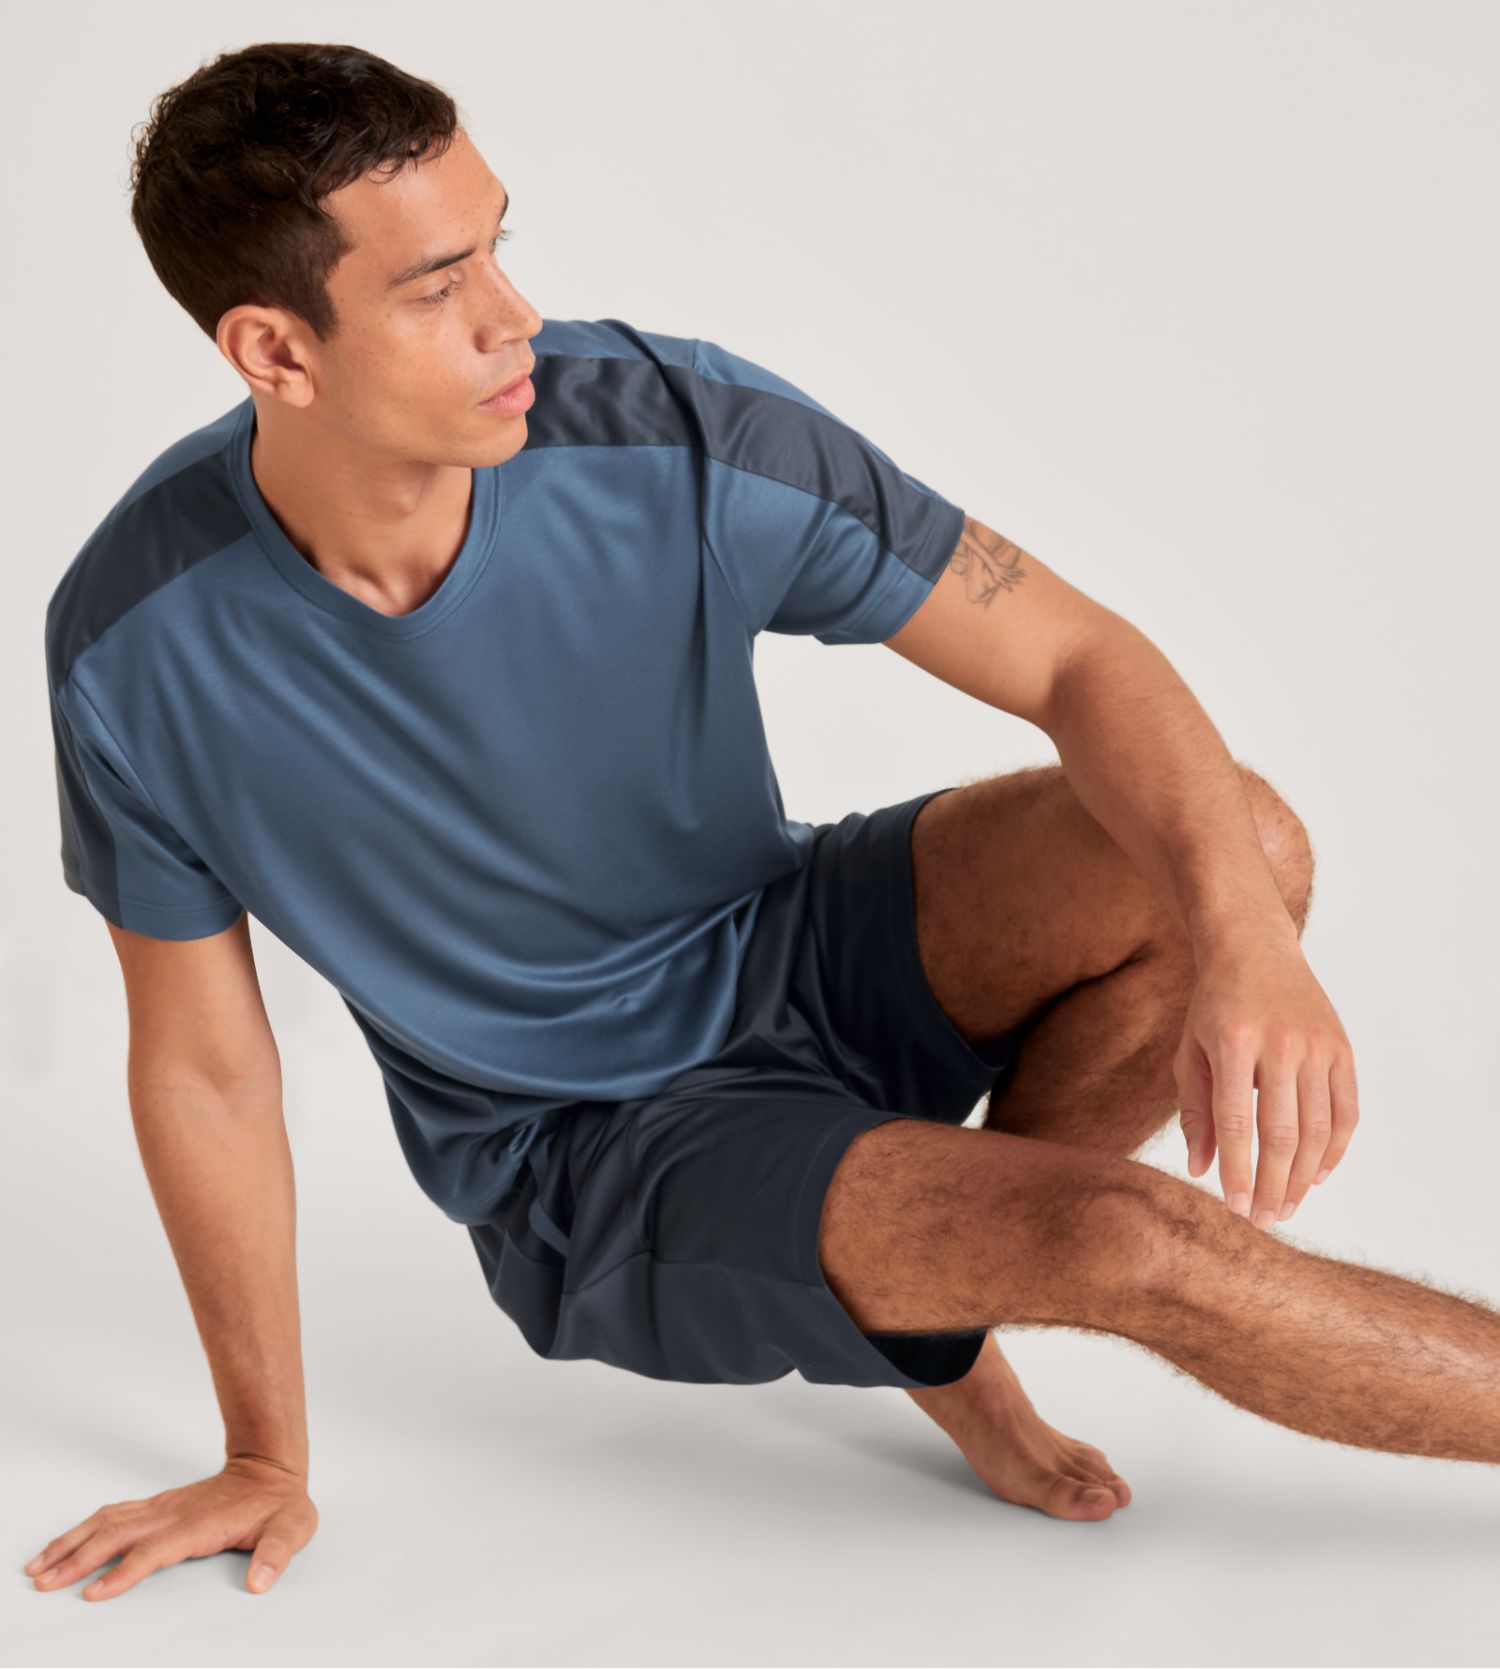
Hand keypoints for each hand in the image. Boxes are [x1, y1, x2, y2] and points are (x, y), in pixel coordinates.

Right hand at [23, 1454, 316, 1600]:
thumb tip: (261, 1581)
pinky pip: (113, 1514)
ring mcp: (162, 1507)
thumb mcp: (292, 1527)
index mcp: (200, 1524)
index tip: (93, 1592)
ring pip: (108, 1521)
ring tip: (38, 1567)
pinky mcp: (157, 1506)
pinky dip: (83, 1530)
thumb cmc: (279, 1504)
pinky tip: (64, 1544)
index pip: (155, 1549)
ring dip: (72, 1543)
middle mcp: (174, 1513)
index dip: (125, 1571)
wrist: (270, 1467)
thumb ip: (277, 1553)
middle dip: (78, 1559)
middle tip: (44, 1583)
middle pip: (118, 1534)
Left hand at [1174, 932, 1358, 1228]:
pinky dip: (1335, 1150)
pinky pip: (1346, 1112)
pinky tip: (1317, 1176)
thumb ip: (1194, 1111)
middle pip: (1282, 1132)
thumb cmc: (1213, 1007)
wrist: (1255, 949)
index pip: (1237, 1121)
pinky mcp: (1343, 1048)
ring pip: (1318, 1128)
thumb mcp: (1190, 1051)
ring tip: (1286, 1208)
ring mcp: (1318, 1045)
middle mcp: (1281, 1042)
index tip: (1235, 1208)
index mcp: (1234, 1040)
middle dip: (1273, 1184)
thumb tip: (1200, 1171)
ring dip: (1304, 1177)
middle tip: (1264, 1220)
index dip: (1238, 1170)